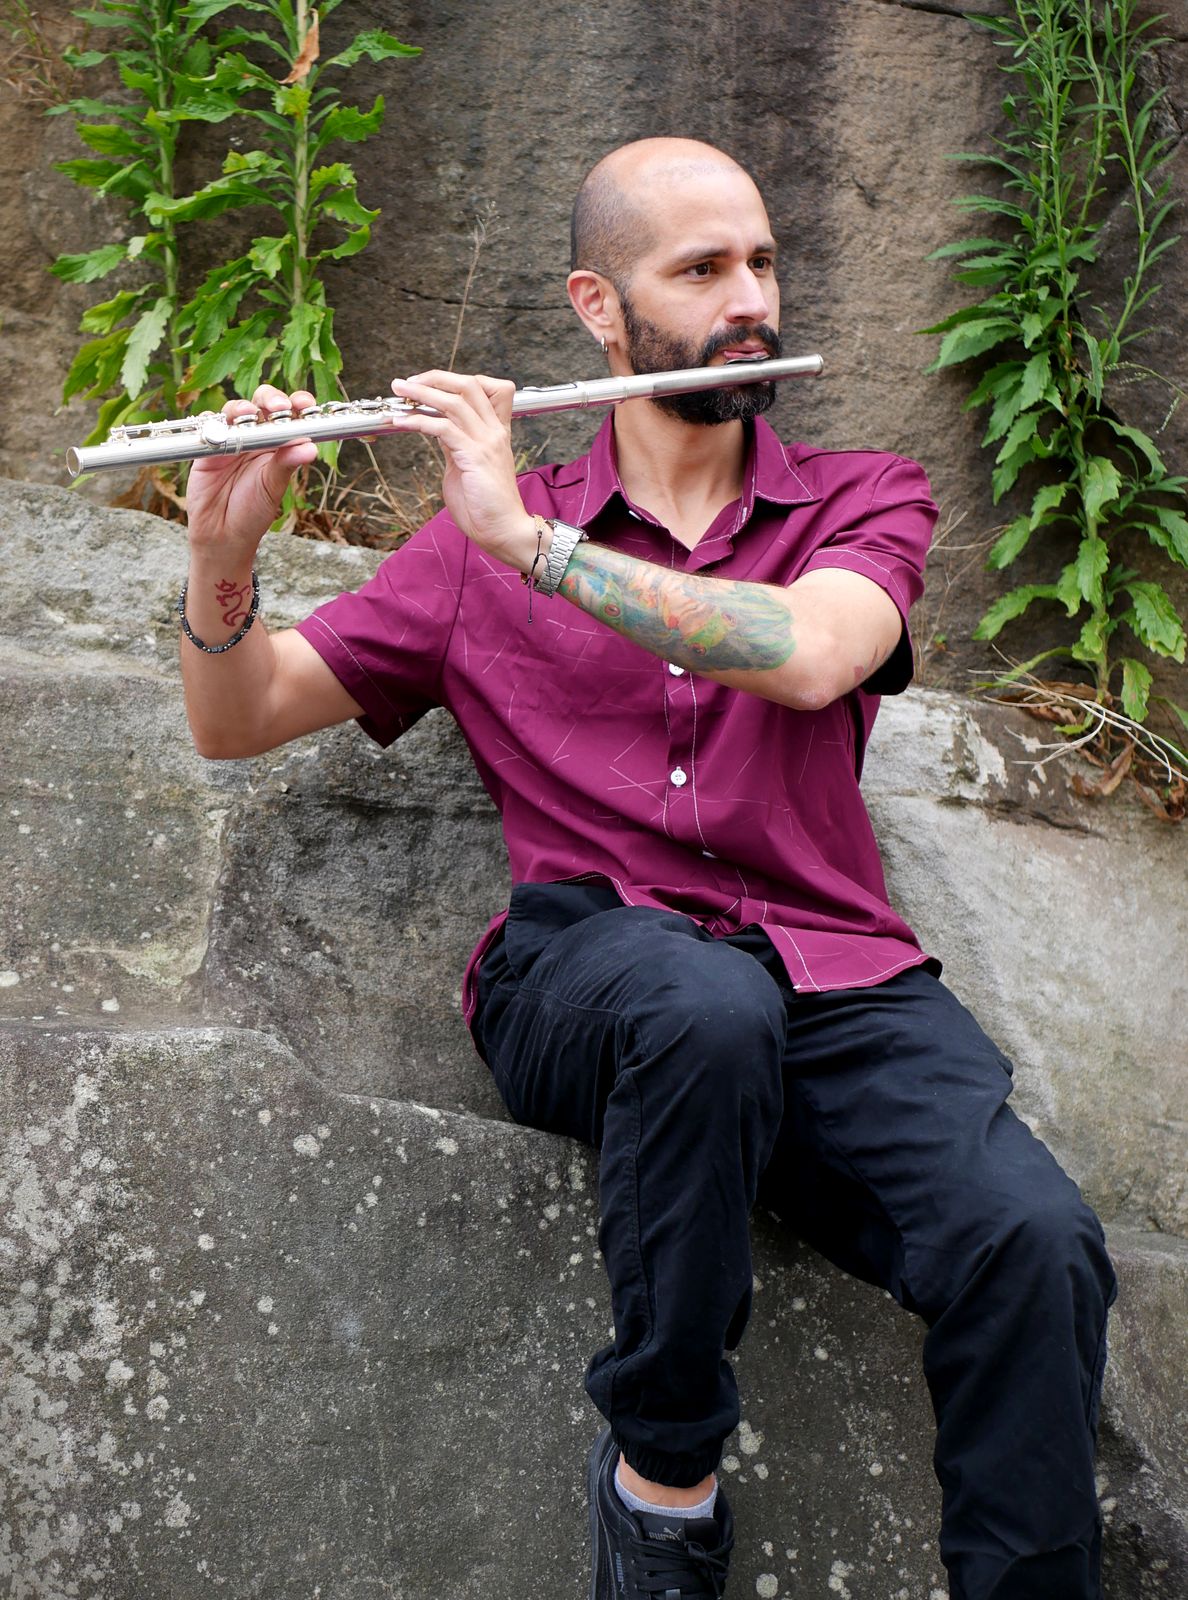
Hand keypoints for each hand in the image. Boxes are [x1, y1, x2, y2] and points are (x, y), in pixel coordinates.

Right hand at [185, 384, 318, 564]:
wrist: (222, 534)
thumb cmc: (253, 512)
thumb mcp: (272, 487)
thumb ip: (286, 465)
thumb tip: (310, 447)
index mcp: (278, 445)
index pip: (291, 416)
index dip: (298, 405)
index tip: (305, 405)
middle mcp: (256, 437)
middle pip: (263, 404)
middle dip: (271, 398)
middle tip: (279, 406)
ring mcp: (231, 438)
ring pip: (236, 410)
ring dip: (243, 407)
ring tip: (248, 414)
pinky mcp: (207, 445)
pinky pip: (209, 425)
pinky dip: (215, 422)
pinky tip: (222, 428)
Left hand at [388, 370, 536, 569]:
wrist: (502, 531)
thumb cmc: (484, 506)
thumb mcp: (465, 465)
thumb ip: (454, 443)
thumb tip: (436, 426)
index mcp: (495, 432)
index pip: (486, 388)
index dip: (456, 381)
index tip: (427, 385)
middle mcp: (493, 432)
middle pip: (469, 385)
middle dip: (434, 378)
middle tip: (406, 383)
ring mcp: (486, 443)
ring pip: (454, 402)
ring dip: (422, 393)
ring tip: (399, 391)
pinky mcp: (474, 458)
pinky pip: (444, 429)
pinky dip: (418, 421)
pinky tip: (401, 422)